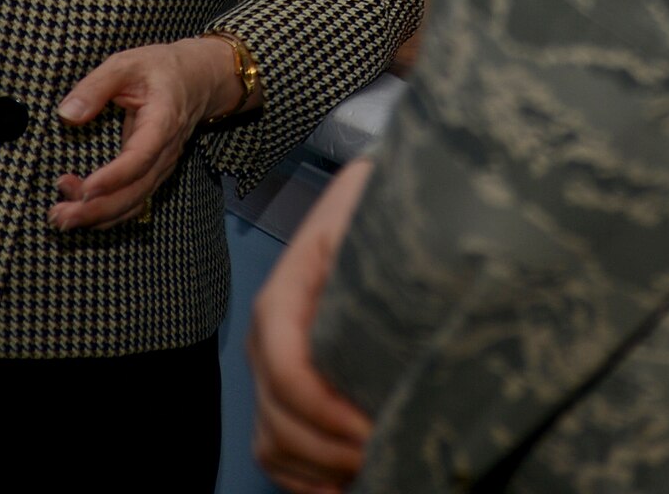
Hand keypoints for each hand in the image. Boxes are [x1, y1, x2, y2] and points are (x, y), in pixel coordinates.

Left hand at [49, 35, 245, 230]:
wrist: (197, 78)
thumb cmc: (160, 68)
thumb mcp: (126, 64)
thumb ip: (96, 86)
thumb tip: (67, 114)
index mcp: (162, 121)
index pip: (140, 157)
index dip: (114, 177)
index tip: (85, 189)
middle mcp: (165, 152)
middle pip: (135, 191)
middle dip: (96, 208)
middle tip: (58, 214)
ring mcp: (161, 166)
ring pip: (133, 202)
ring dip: (98, 216)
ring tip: (60, 216)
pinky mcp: (153, 173)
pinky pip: (134, 201)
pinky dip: (109, 214)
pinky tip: (82, 215)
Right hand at [249, 158, 374, 493]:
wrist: (365, 204)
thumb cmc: (373, 209)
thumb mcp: (368, 210)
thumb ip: (363, 240)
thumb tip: (401, 278)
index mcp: (283, 297)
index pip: (284, 366)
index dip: (324, 411)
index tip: (373, 427)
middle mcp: (267, 337)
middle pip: (277, 416)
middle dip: (330, 449)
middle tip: (387, 450)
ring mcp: (271, 367)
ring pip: (273, 442)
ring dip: (320, 469)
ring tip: (374, 466)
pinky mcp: (284, 390)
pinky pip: (277, 452)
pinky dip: (307, 479)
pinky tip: (348, 480)